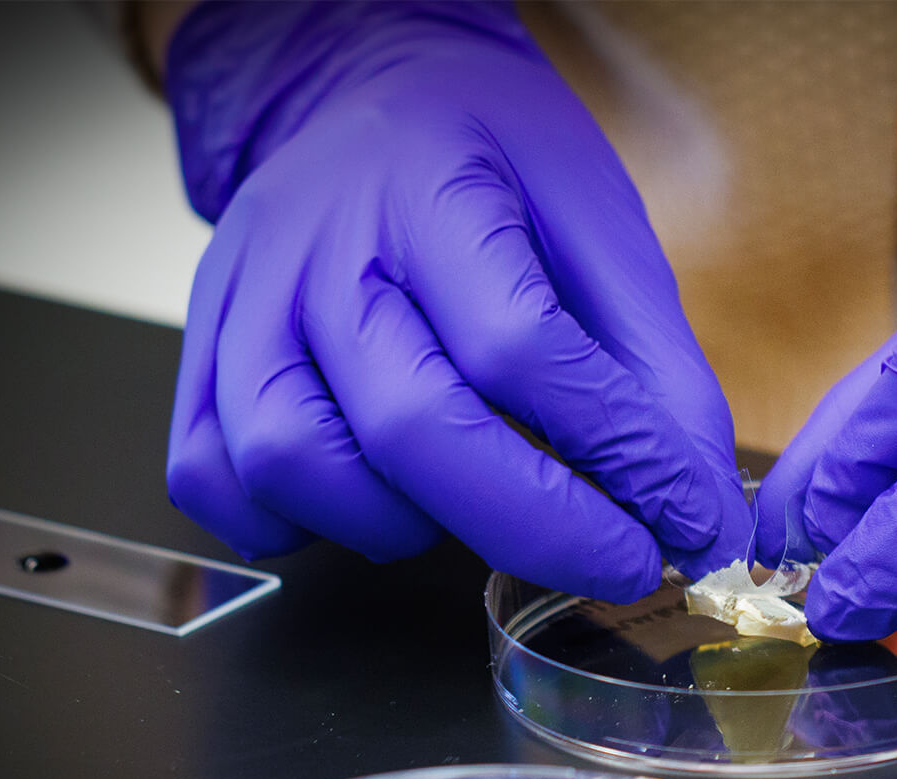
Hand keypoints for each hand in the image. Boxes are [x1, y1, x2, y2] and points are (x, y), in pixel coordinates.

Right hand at [162, 1, 747, 601]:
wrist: (368, 100)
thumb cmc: (491, 165)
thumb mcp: (600, 226)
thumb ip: (655, 365)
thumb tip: (696, 503)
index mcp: (431, 191)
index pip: (522, 347)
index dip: (619, 454)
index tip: (692, 521)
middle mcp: (318, 249)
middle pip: (411, 427)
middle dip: (538, 526)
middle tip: (621, 560)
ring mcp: (243, 306)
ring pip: (296, 465)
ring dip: (405, 524)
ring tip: (476, 500)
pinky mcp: (200, 359)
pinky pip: (218, 481)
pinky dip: (298, 523)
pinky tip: (377, 498)